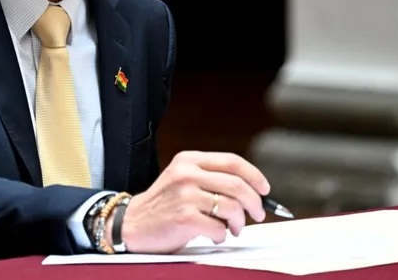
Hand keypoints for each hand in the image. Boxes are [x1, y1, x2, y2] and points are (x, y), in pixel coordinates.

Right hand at [114, 151, 269, 252]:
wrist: (132, 224)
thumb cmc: (163, 206)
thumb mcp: (183, 180)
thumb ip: (211, 178)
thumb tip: (253, 191)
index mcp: (189, 160)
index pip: (232, 162)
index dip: (254, 175)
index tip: (265, 189)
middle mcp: (187, 173)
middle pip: (238, 184)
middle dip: (255, 203)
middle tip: (257, 214)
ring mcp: (185, 195)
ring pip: (232, 207)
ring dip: (239, 223)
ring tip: (233, 229)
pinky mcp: (184, 217)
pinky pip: (219, 228)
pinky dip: (222, 235)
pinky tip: (213, 236)